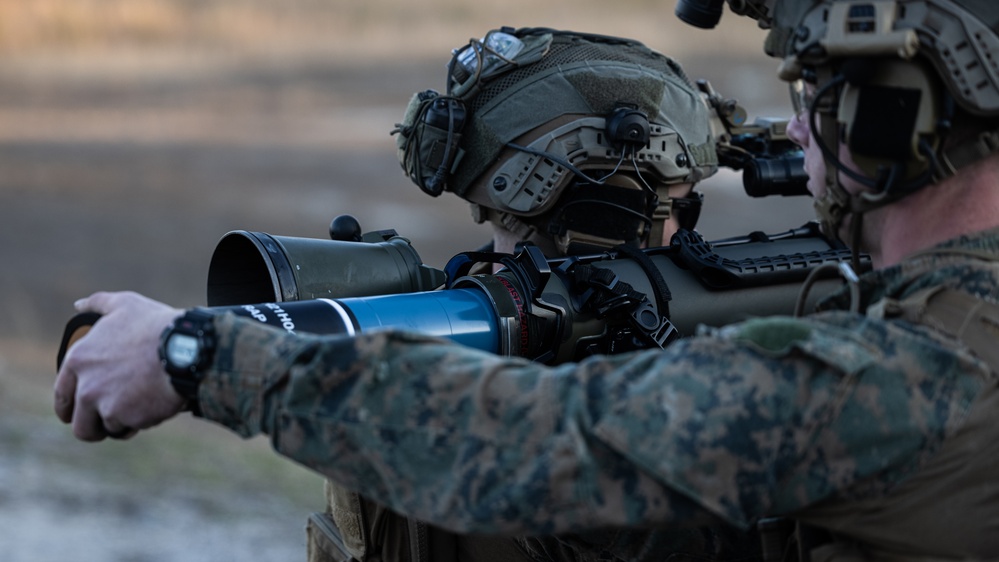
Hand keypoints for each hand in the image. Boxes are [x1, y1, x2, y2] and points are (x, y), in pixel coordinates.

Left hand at [54, 291, 185, 440]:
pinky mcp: (129, 418)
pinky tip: (152, 406)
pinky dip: (141, 422)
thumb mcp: (125, 305)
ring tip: (135, 414)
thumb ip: (98, 303)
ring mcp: (106, 405)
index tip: (78, 412)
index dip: (70, 408)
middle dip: (93, 426)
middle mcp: (86, 386)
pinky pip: (131, 428)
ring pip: (106, 429)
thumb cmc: (155, 325)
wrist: (185, 348)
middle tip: (107, 423)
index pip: (62, 396)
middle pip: (80, 424)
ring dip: (118, 425)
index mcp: (79, 361)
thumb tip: (78, 305)